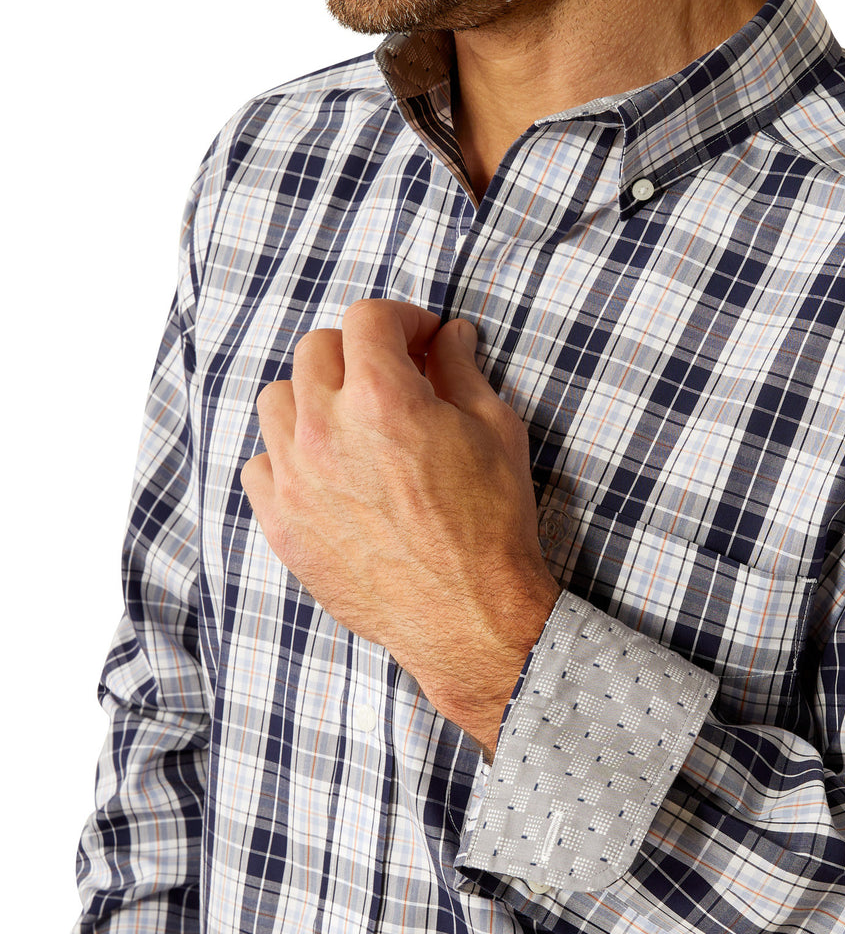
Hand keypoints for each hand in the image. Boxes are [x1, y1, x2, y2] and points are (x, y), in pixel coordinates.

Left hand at [240, 299, 559, 755]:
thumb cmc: (492, 523)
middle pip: (316, 350)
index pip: (366, 318)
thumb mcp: (496, 431)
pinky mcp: (282, 524)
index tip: (420, 339)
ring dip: (314, 397)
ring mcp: (296, 479)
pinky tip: (327, 470)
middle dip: (358, 351)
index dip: (400, 319)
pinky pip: (260, 464)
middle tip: (393, 376)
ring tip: (352, 421)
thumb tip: (449, 335)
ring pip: (276, 400)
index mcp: (383, 398)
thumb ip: (462, 371)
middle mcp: (326, 431)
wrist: (471, 615)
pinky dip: (289, 455)